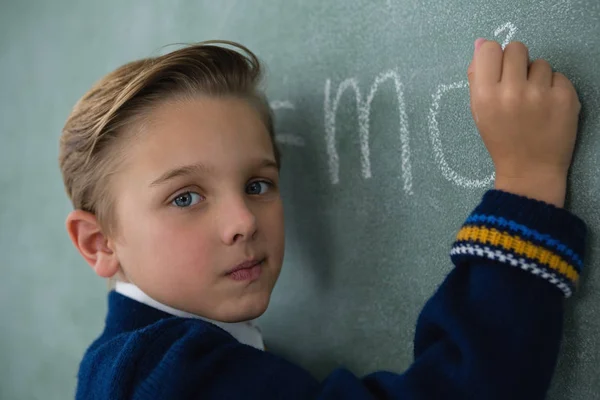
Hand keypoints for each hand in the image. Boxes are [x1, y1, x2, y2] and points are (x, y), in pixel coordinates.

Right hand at [467, 39, 580, 206]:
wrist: (529, 170)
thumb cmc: (500, 139)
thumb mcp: (478, 111)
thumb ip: (477, 78)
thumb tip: (481, 44)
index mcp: (485, 95)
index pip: (489, 49)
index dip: (494, 56)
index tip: (498, 70)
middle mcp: (512, 91)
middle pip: (516, 48)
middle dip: (516, 63)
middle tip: (517, 84)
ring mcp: (541, 94)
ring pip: (540, 63)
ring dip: (536, 77)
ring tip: (533, 100)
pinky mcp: (566, 97)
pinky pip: (559, 76)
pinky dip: (554, 88)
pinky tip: (548, 107)